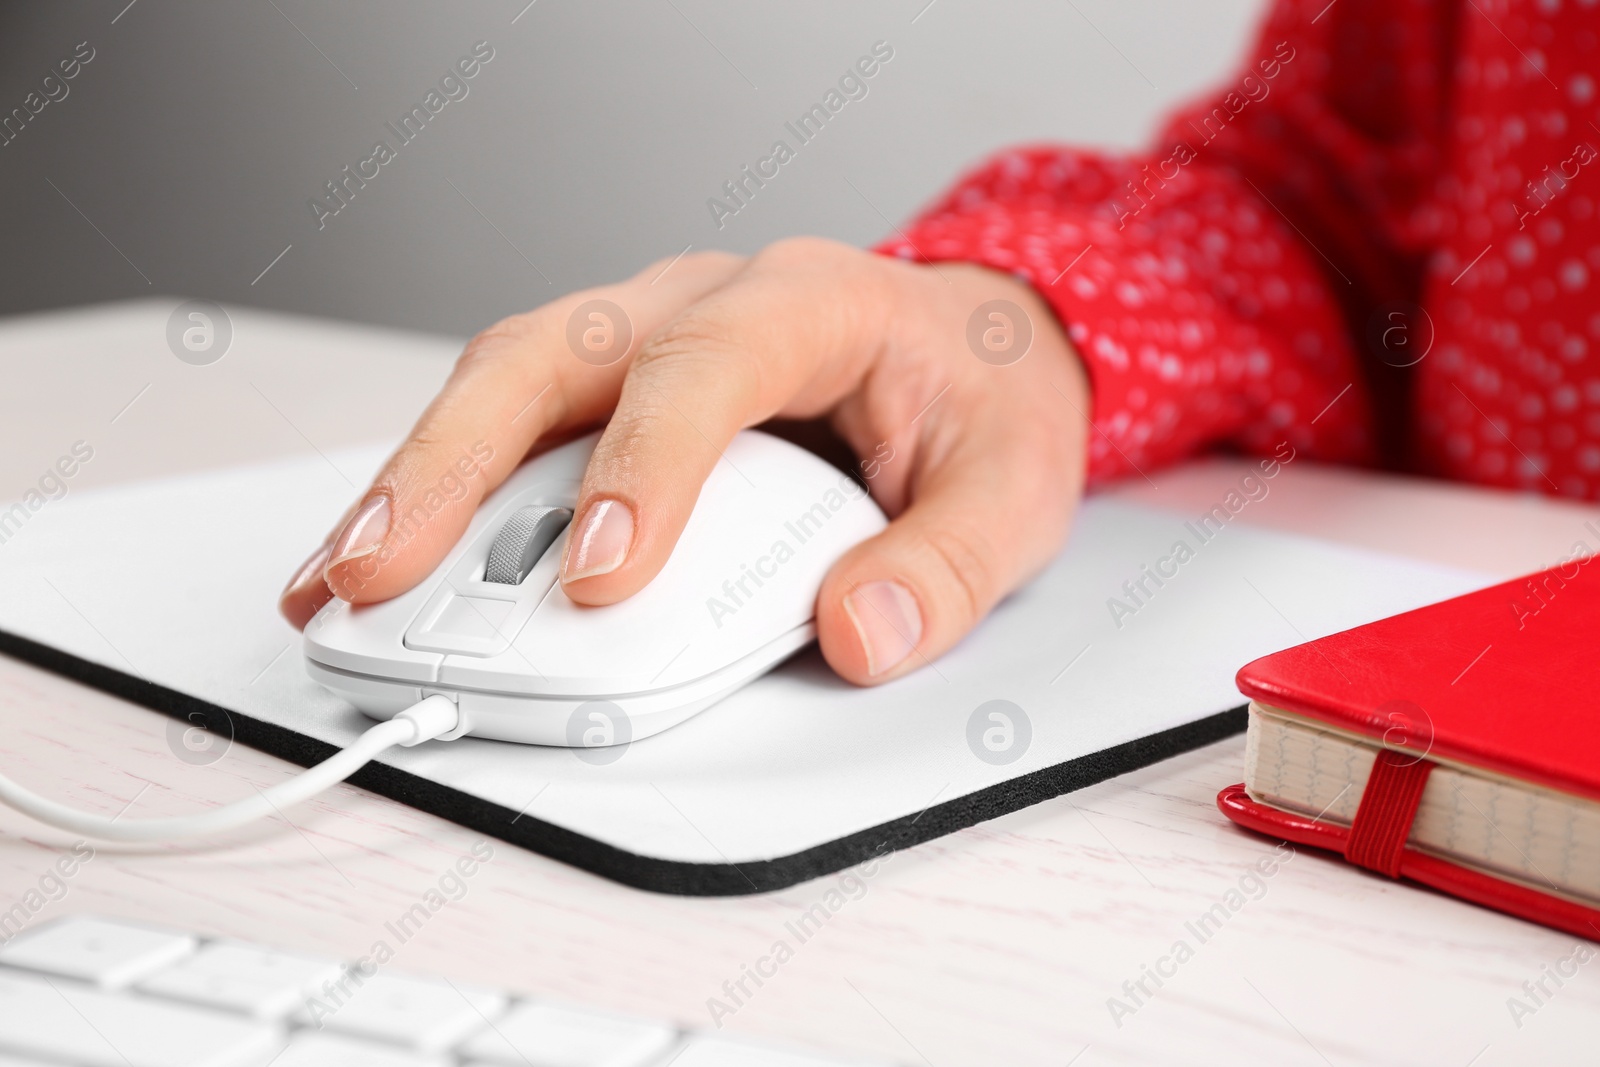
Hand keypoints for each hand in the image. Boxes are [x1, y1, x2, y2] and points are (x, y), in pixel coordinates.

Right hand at [280, 238, 1089, 683]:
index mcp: (809, 303)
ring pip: (501, 383)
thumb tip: (858, 633)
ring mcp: (640, 336)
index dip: (640, 466)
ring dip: (414, 481)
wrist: (969, 349)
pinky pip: (507, 423)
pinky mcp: (608, 389)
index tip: (593, 579)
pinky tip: (376, 555)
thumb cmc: (979, 402)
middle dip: (454, 464)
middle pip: (550, 353)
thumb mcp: (1012, 486)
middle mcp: (702, 302)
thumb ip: (947, 563)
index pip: (706, 366)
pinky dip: (435, 491)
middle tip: (382, 572)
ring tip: (337, 582)